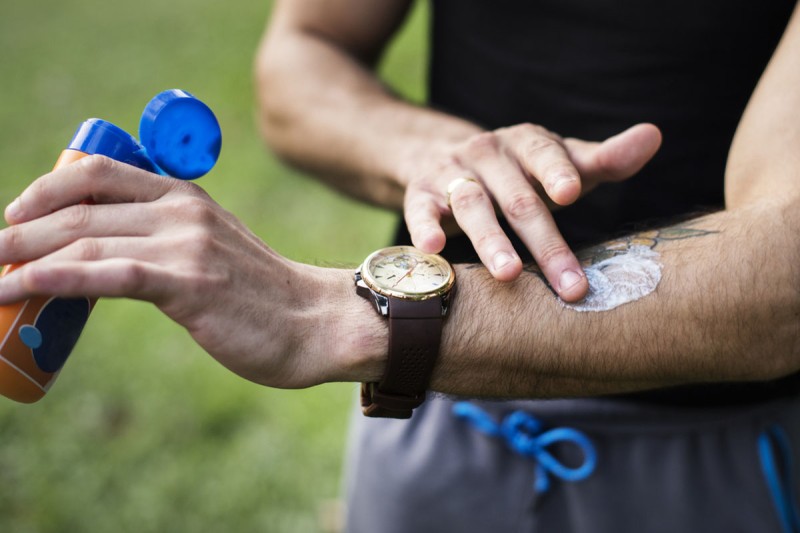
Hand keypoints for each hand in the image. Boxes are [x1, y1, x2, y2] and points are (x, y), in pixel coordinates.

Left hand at [0, 156, 381, 388]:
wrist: (315, 321)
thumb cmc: (261, 294)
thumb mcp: (212, 249)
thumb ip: (165, 241)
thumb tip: (107, 258)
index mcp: (185, 196)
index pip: (98, 174)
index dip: (43, 190)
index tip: (12, 217)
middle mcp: (181, 211)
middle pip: (80, 210)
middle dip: (20, 232)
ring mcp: (185, 244)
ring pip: (85, 239)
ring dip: (22, 258)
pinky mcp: (188, 283)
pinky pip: (108, 274)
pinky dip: (55, 278)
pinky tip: (22, 286)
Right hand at [400, 123, 661, 300]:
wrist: (437, 154)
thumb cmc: (517, 171)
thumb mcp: (558, 162)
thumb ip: (603, 159)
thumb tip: (654, 135)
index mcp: (526, 142)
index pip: (544, 153)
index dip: (556, 172)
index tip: (571, 194)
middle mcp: (487, 153)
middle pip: (517, 198)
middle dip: (544, 242)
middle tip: (569, 285)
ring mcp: (450, 172)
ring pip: (471, 205)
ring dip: (489, 240)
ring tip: (507, 275)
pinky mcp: (419, 193)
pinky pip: (419, 210)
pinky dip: (424, 228)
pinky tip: (433, 249)